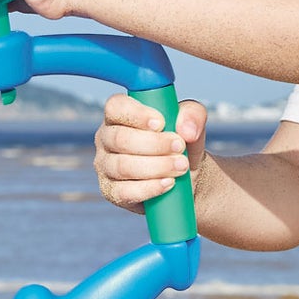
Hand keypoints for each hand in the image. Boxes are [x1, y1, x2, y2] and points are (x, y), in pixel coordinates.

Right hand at [94, 94, 207, 212]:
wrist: (185, 177)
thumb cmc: (180, 143)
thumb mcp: (191, 123)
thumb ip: (192, 115)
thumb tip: (186, 130)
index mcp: (120, 115)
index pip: (116, 107)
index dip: (137, 114)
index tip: (161, 123)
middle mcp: (106, 138)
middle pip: (120, 139)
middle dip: (154, 144)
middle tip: (180, 147)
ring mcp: (105, 167)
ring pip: (123, 166)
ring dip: (156, 167)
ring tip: (181, 166)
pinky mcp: (111, 192)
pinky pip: (125, 192)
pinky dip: (149, 188)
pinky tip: (168, 184)